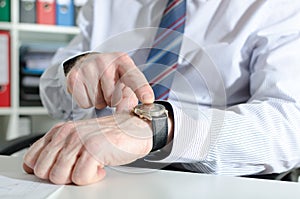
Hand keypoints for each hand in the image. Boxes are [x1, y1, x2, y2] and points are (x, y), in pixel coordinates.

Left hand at [23, 113, 151, 184]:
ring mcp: (79, 140)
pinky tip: (101, 168)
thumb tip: (46, 170)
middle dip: (60, 176)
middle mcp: (66, 134)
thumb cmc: (110, 135)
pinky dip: (92, 178)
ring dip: (76, 178)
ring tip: (90, 167)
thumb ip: (61, 149)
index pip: (32, 158)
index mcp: (60, 131)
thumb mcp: (79, 138)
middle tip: (78, 169)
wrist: (135, 127)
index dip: (43, 170)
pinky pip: (80, 178)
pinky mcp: (93, 149)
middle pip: (43, 171)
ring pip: (58, 176)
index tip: (59, 171)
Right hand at [66, 52, 153, 111]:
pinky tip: (88, 90)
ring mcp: (87, 67)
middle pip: (113, 97)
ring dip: (99, 101)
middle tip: (108, 90)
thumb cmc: (111, 76)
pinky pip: (85, 103)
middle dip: (112, 100)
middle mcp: (105, 61)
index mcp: (123, 61)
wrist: (86, 63)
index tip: (148, 99)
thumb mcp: (125, 81)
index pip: (134, 78)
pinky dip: (87, 102)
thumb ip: (131, 97)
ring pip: (98, 102)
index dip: (142, 89)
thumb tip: (129, 111)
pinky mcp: (74, 77)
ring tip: (98, 88)